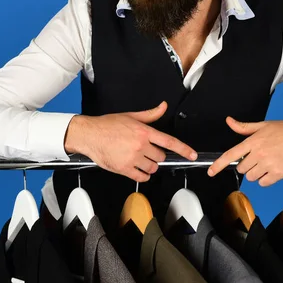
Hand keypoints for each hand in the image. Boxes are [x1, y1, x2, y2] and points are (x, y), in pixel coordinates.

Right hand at [65, 101, 197, 182]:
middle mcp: (140, 145)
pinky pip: (142, 177)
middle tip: (147, 150)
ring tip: (140, 159)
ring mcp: (132, 158)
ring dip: (150, 165)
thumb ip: (151, 114)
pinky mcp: (124, 169)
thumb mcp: (131, 116)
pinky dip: (143, 175)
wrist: (90, 134)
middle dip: (156, 155)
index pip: (169, 142)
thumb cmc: (108, 125)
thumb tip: (163, 106)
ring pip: (153, 168)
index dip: (183, 149)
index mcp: (144, 132)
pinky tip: (138, 169)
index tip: (192, 155)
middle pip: (161, 156)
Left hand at [207, 116, 282, 186]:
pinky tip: (273, 169)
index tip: (211, 172)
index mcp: (254, 141)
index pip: (231, 155)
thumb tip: (229, 121)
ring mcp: (269, 164)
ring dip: (256, 173)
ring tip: (267, 162)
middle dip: (247, 165)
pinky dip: (266, 179)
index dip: (218, 164)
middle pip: (242, 168)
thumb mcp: (263, 125)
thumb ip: (244, 127)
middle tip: (258, 157)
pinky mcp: (278, 173)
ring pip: (252, 177)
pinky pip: (264, 183)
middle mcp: (259, 153)